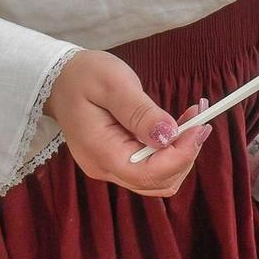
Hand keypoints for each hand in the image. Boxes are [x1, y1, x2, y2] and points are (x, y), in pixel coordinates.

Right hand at [45, 50, 211, 197]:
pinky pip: (152, 166)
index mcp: (101, 153)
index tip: (199, 126)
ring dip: (182, 153)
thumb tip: (168, 136)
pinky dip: (171, 151)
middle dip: (186, 153)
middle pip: (158, 182)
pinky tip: (178, 125)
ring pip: (159, 179)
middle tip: (199, 117)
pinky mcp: (118, 159)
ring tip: (191, 118)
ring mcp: (111, 167)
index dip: (181, 155)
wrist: (59, 79)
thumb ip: (141, 112)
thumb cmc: (84, 76)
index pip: (150, 174)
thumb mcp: (114, 85)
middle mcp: (105, 168)